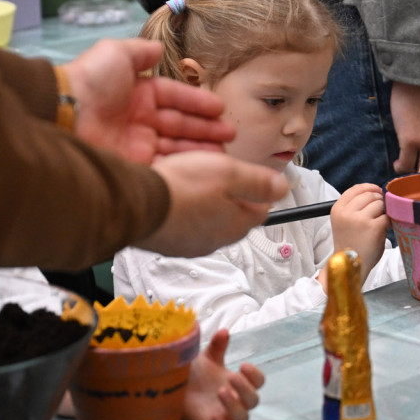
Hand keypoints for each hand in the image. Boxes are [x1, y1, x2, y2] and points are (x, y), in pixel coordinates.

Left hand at [63, 39, 236, 163]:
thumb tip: (158, 48)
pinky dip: (185, 165)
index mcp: (137, 95)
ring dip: (201, 148)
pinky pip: (165, 166)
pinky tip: (204, 164)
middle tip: (230, 133)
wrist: (63, 114)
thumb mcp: (114, 54)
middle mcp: (138, 120)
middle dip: (206, 128)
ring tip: (224, 151)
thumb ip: (139, 51)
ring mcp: (136, 145)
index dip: (197, 102)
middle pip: (180, 125)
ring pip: (176, 147)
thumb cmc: (88, 83)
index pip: (175, 98)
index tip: (219, 108)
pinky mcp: (133, 166)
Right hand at [139, 151, 288, 256]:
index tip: (247, 176)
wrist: (135, 206)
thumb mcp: (230, 174)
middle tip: (216, 176)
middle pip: (234, 216)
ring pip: (207, 220)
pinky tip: (173, 196)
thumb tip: (284, 189)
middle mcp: (217, 240)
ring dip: (205, 203)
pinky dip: (182, 211)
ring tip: (192, 182)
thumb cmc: (183, 187)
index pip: (261, 210)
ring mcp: (191, 245)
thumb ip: (259, 182)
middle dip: (230, 196)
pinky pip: (183, 225)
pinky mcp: (168, 244)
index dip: (257, 190)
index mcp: (238, 224)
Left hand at [182, 329, 264, 419]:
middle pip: (254, 401)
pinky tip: (214, 417)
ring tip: (221, 392)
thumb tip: (224, 331)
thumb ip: (217, 347)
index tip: (243, 365)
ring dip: (235, 407)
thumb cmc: (195, 374)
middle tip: (231, 378)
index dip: (255, 375)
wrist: (172, 389)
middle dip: (246, 389)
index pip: (258, 382)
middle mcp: (235, 401)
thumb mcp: (206, 358)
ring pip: (243, 419)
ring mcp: (225, 415)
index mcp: (238, 383)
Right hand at [329, 183, 387, 282]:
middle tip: (380, 213)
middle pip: (370, 195)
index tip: (377, 191)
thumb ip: (355, 206)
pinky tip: (384, 230)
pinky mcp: (374, 228)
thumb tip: (377, 192)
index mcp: (338, 209)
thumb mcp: (344, 221)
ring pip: (380, 204)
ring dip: (384, 212)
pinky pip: (387, 217)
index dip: (370, 188)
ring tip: (380, 223)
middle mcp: (347, 213)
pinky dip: (388, 222)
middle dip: (379, 201)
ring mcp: (360, 220)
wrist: (349, 266)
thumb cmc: (350, 244)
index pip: (356, 188)